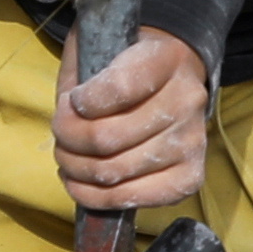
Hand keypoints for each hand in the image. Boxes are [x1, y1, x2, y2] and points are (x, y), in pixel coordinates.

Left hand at [51, 30, 213, 213]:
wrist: (173, 80)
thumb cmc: (126, 67)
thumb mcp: (100, 52)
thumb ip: (79, 80)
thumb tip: (67, 121)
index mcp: (166, 58)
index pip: (118, 88)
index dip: (82, 102)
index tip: (72, 100)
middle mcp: (187, 100)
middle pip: (107, 138)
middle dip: (68, 140)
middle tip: (60, 134)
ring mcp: (192, 141)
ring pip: (113, 171)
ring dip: (76, 169)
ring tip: (68, 157)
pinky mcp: (190, 177)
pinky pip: (132, 198)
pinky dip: (95, 196)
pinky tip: (81, 182)